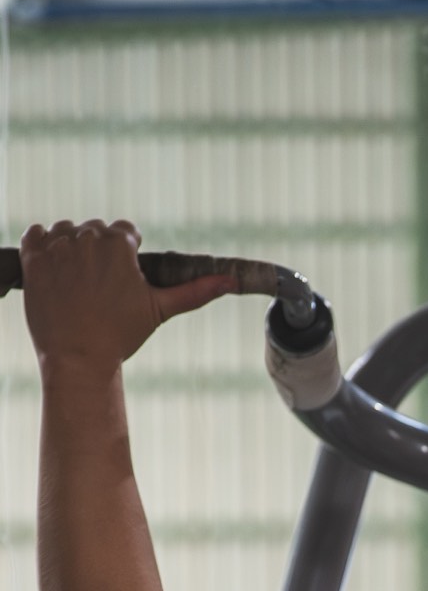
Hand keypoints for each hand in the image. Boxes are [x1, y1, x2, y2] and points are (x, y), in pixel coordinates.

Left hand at [21, 218, 234, 374]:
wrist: (77, 359)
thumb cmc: (119, 336)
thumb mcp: (159, 310)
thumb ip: (195, 291)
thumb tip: (230, 281)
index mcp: (118, 243)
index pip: (124, 231)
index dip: (124, 256)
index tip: (119, 281)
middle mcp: (87, 236)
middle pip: (94, 231)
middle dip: (97, 254)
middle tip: (98, 291)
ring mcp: (57, 245)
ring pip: (66, 231)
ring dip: (70, 250)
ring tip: (76, 285)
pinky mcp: (33, 255)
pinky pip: (36, 234)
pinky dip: (43, 248)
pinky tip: (54, 274)